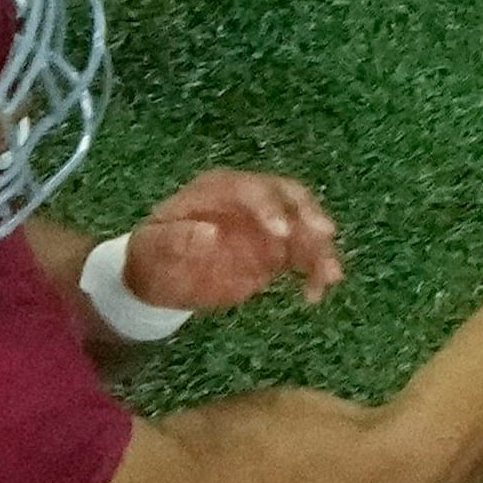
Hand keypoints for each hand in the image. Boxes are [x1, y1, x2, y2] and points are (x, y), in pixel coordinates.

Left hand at [119, 168, 344, 311]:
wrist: (158, 276)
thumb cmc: (153, 255)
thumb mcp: (153, 246)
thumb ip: (177, 239)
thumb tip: (210, 235)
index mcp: (220, 189)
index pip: (253, 188)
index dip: (271, 207)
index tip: (282, 234)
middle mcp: (251, 201)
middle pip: (291, 197)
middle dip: (310, 216)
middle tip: (324, 237)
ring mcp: (267, 226)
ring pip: (305, 227)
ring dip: (321, 249)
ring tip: (330, 276)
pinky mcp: (275, 252)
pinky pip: (304, 257)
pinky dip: (314, 273)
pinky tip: (313, 294)